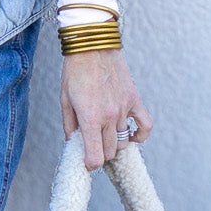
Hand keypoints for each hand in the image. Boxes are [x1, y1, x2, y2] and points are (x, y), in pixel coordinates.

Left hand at [61, 49, 152, 170]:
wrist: (92, 46)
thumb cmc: (75, 71)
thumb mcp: (65, 101)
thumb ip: (70, 126)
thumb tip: (73, 143)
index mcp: (90, 118)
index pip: (96, 157)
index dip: (90, 164)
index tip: (87, 161)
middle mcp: (109, 116)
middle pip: (110, 151)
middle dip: (101, 153)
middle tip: (93, 146)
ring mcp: (124, 109)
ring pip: (124, 141)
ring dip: (115, 143)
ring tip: (106, 136)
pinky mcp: (134, 100)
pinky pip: (145, 125)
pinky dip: (140, 135)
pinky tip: (132, 136)